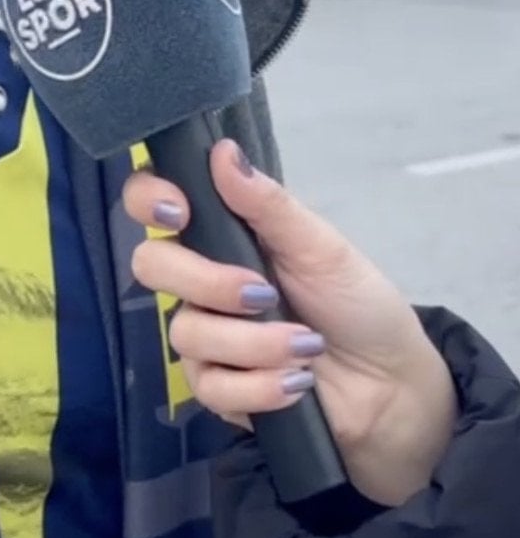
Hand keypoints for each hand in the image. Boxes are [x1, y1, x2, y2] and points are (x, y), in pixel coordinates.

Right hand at [124, 142, 457, 507]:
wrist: (390, 382)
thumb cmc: (356, 303)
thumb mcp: (321, 248)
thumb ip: (268, 204)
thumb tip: (222, 150)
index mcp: (222, 234)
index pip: (152, 203)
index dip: (147, 199)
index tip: (178, 211)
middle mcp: (202, 280)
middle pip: (151, 265)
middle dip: (206, 282)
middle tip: (263, 295)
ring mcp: (206, 336)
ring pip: (185, 332)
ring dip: (254, 343)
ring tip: (307, 347)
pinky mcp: (218, 387)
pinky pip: (208, 386)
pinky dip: (259, 385)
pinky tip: (296, 382)